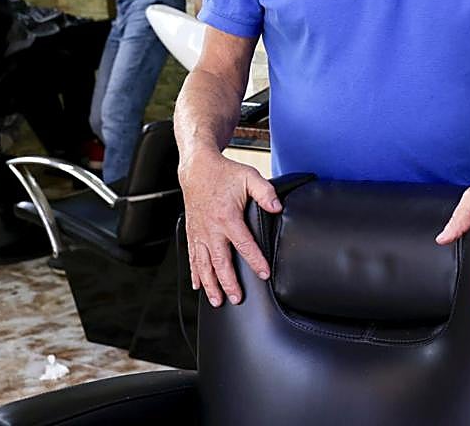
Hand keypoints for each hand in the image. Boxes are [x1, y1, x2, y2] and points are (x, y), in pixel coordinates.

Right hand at [178, 148, 281, 307]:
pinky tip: (198, 286)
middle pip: (220, 262)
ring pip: (203, 265)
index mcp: (227, 217)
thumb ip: (266, 192)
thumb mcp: (250, 177)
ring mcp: (199, 233)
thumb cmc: (225, 174)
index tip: (264, 274)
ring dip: (210, 284)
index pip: (244, 244)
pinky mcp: (192, 234)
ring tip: (217, 300)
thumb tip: (277, 207)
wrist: (197, 169)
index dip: (255, 260)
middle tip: (236, 298)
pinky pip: (192, 257)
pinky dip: (195, 273)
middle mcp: (211, 229)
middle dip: (228, 283)